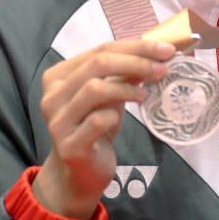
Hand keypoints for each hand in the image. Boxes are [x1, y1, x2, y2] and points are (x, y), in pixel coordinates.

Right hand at [33, 38, 174, 217]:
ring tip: (144, 94)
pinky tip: (127, 117)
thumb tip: (155, 53)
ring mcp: (58, 121)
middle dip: (136, 62)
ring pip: (94, 89)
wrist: (80, 172)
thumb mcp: (110, 96)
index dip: (136, 47)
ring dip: (127, 88)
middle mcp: (52, 96)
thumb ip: (124, 74)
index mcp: (58, 76)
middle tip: (162, 68)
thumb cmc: (95, 128)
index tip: (166, 49)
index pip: (100, 50)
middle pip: (97, 64)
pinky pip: (97, 121)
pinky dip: (116, 115)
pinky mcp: (69, 145)